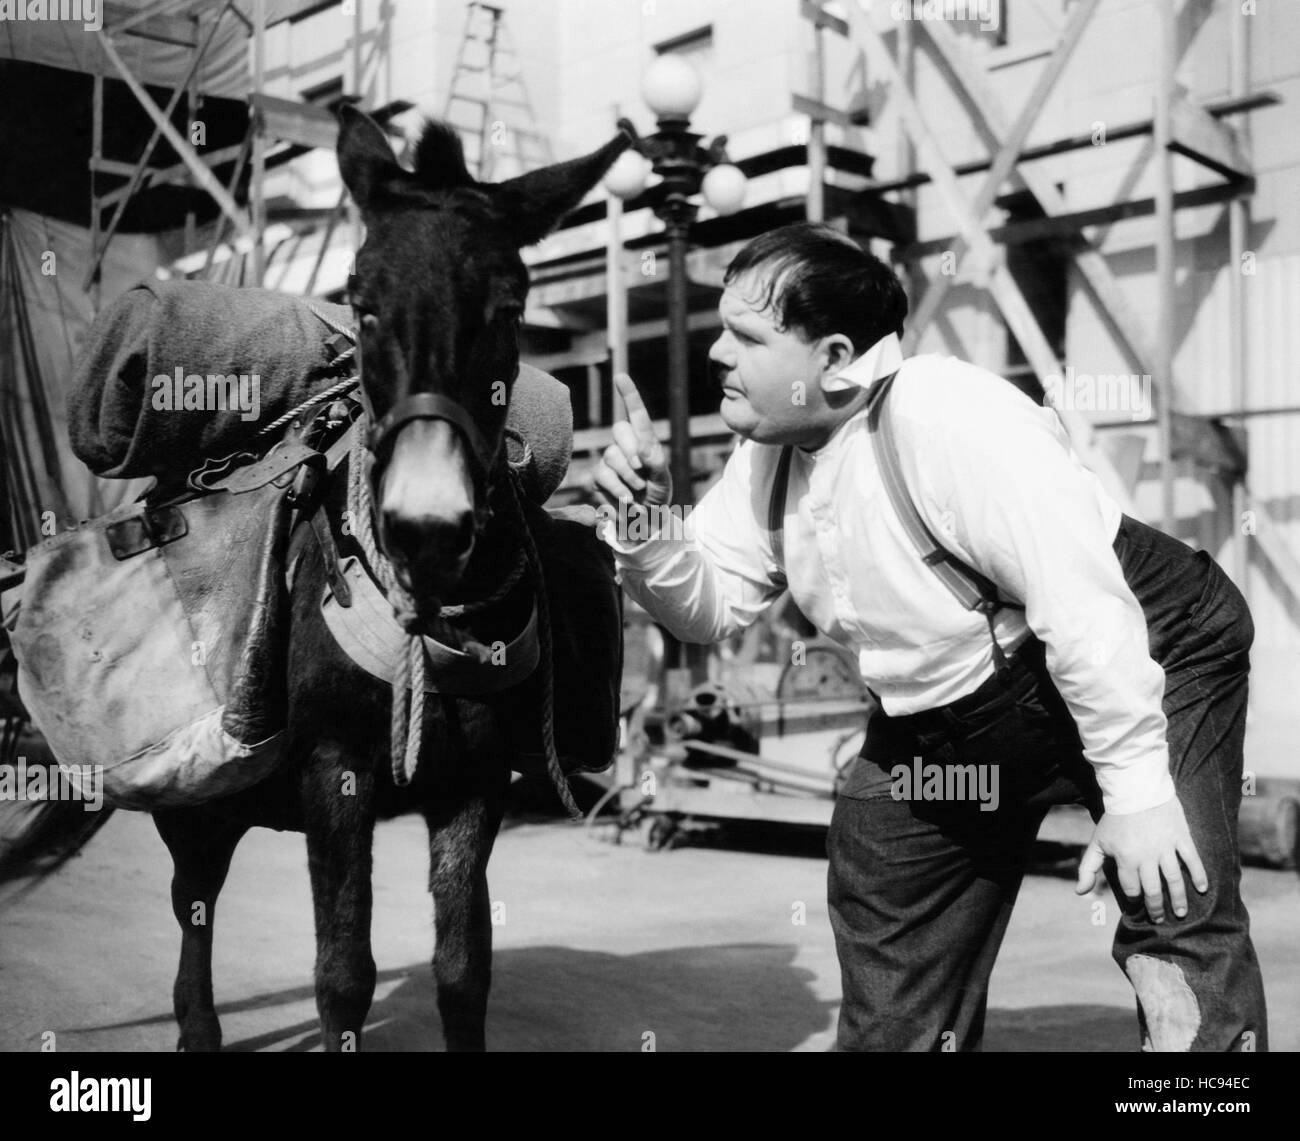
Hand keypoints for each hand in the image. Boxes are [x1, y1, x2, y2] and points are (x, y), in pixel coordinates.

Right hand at [592, 372, 671, 509]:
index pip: (636, 414)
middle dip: (633, 450)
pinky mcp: (595, 479)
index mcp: (643, 441)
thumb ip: (656, 461)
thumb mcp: (664, 480)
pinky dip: (618, 490)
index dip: (629, 394)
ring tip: (638, 492)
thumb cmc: (656, 498)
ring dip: (628, 477)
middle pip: (620, 430)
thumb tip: (642, 447)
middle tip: (642, 470)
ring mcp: (607, 462)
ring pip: (611, 455)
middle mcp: (623, 447)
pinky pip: (602, 475)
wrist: (643, 524)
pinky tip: (627, 501)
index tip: (620, 376)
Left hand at [1075, 796, 1207, 923]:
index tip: (1136, 903)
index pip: (1131, 888)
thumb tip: (1079, 892)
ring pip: (1174, 880)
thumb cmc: (1115, 819)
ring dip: (1179, 899)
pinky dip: (1199, 875)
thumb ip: (1088, 868)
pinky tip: (1203, 889)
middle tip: (1159, 918)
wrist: (1135, 789)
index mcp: (1126, 858)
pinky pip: (1193, 860)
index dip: (1133, 899)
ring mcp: (1166, 847)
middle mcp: (1147, 856)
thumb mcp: (1097, 842)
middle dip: (1155, 907)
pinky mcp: (1181, 837)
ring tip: (1181, 913)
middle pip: (1153, 890)